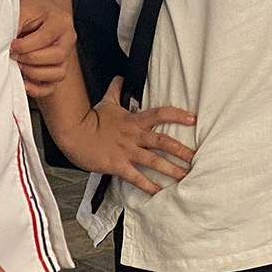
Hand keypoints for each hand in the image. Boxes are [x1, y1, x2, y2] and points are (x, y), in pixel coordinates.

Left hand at [13, 0, 75, 97]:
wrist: (33, 5)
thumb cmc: (27, 5)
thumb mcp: (20, 7)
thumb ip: (14, 23)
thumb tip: (3, 44)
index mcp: (61, 21)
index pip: (46, 38)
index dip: (25, 46)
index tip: (10, 45)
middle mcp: (67, 39)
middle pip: (57, 57)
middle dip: (31, 59)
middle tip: (13, 54)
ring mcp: (64, 56)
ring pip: (59, 74)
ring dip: (35, 73)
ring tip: (19, 64)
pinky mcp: (55, 69)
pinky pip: (52, 87)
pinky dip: (37, 89)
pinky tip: (23, 82)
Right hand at [61, 76, 196, 194]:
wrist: (74, 133)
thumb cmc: (91, 119)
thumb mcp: (106, 102)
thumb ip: (116, 91)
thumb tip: (120, 78)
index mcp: (134, 120)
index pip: (160, 114)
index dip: (178, 115)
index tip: (194, 119)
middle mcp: (134, 136)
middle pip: (163, 142)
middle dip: (181, 150)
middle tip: (197, 157)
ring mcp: (127, 151)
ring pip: (154, 161)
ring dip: (171, 169)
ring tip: (186, 176)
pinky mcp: (118, 165)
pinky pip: (136, 177)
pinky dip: (148, 185)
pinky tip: (159, 192)